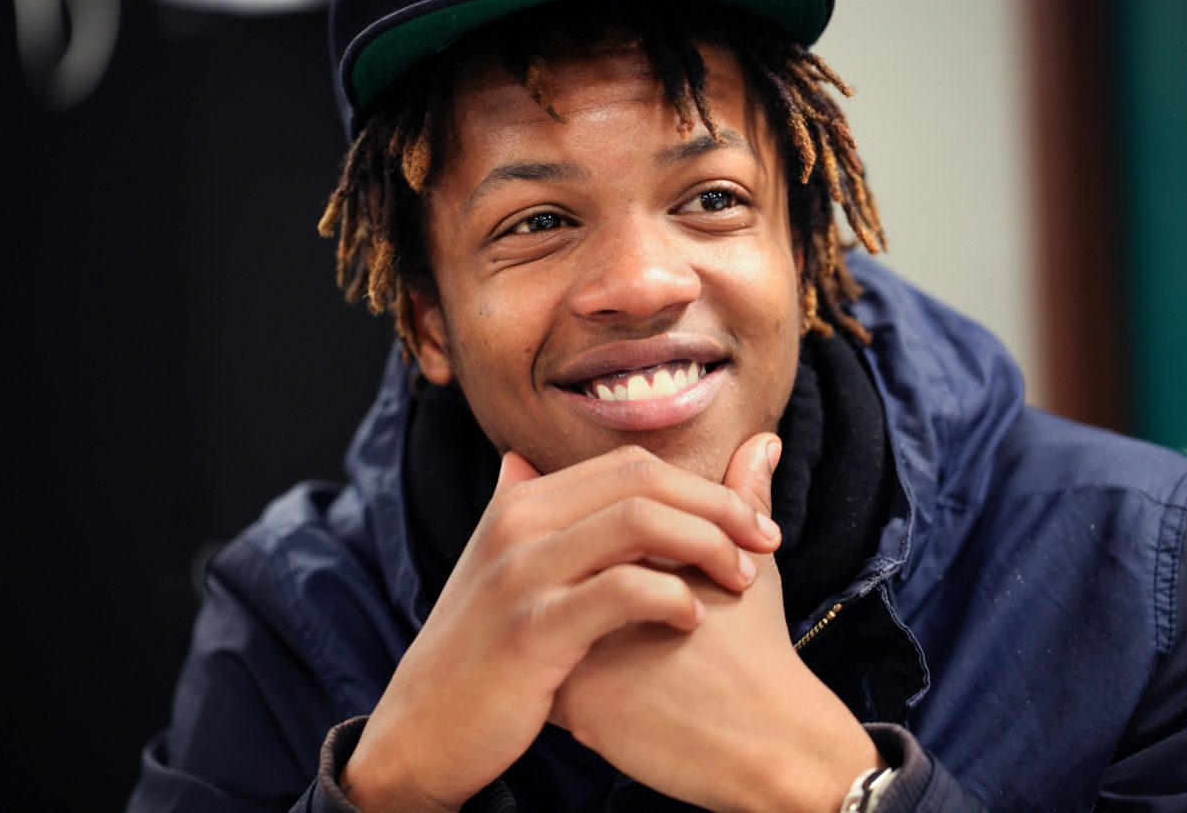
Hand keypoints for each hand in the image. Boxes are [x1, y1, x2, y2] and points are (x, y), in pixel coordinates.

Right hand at [340, 440, 780, 811]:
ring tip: (741, 579)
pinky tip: (694, 618)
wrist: (422, 729)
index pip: (629, 463)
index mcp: (521, 502)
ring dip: (707, 545)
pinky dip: (672, 596)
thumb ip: (524, 515)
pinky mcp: (531, 628)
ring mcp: (521, 572)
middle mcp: (518, 521)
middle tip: (765, 541)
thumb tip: (522, 457)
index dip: (700, 485)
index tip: (748, 519)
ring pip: (638, 522)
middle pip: (642, 480)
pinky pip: (621, 591)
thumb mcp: (499, 569)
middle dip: (718, 506)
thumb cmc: (478, 651)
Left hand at [550, 439, 883, 812]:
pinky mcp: (571, 704)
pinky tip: (600, 695)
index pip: (590, 530)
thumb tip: (763, 442)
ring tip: (617, 659)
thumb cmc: (759, 653)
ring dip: (562, 633)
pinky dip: (557, 683)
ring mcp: (575, 647)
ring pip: (541, 628)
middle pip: (556, 575)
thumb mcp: (750, 569)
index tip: (647, 575)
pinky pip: (539, 685)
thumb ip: (744, 500)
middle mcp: (591, 594)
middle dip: (581, 589)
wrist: (767, 748)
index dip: (608, 546)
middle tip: (635, 621)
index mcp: (631, 556)